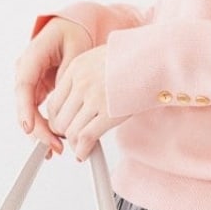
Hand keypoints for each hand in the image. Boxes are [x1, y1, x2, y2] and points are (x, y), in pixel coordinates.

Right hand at [15, 17, 91, 156]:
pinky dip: (44, 124)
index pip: (24, 86)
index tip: (31, 128)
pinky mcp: (38, 87)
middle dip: (37, 128)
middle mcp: (26, 69)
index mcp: (33, 56)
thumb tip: (67, 97)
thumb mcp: (77, 48)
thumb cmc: (74, 32)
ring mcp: (30, 79)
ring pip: (30, 110)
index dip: (26, 109)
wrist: (72, 26)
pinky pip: (37, 109)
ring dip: (41, 130)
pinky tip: (52, 140)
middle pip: (25, 104)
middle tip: (52, 145)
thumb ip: (70, 72)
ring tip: (53, 148)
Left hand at [45, 45, 126, 161]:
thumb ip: (86, 76)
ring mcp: (94, 98)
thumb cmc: (136, 56)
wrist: (157, 57)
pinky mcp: (108, 112)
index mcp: (76, 68)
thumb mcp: (102, 57)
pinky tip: (86, 153)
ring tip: (82, 146)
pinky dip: (83, 150)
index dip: (57, 119)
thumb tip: (77, 99)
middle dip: (65, 133)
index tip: (63, 126)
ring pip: (70, 131)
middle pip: (59, 119)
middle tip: (73, 138)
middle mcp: (81, 82)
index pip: (54, 102)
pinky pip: (85, 137)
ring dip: (75, 144)